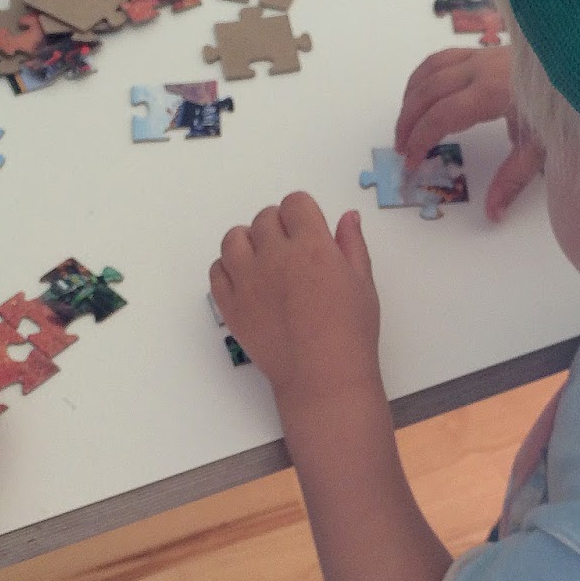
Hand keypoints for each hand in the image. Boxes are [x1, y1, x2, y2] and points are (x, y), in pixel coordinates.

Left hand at [210, 193, 381, 409]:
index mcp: (312, 247)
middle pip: (264, 218)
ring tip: (263, 260)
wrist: (322, 377)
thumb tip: (347, 217)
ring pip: (234, 238)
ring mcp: (247, 280)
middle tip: (291, 250)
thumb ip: (352, 245)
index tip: (307, 228)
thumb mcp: (362, 283)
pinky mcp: (230, 304)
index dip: (302, 212)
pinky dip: (228, 269)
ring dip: (248, 241)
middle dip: (278, 226)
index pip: (295, 203)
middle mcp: (275, 257)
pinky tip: (246, 280)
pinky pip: (216, 270)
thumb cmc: (350, 333)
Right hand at [393, 47, 545, 221]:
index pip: (443, 115)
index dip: (421, 139)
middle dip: (408, 122)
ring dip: (410, 99)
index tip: (411, 161)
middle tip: (401, 150)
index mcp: (493, 91)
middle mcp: (481, 69)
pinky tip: (419, 97)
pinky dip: (422, 79)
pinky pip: (440, 60)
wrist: (577, 70)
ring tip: (404, 127)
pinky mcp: (481, 52)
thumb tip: (493, 215)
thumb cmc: (561, 107)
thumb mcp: (540, 148)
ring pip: (429, 72)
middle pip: (428, 92)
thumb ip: (513, 180)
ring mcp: (480, 56)